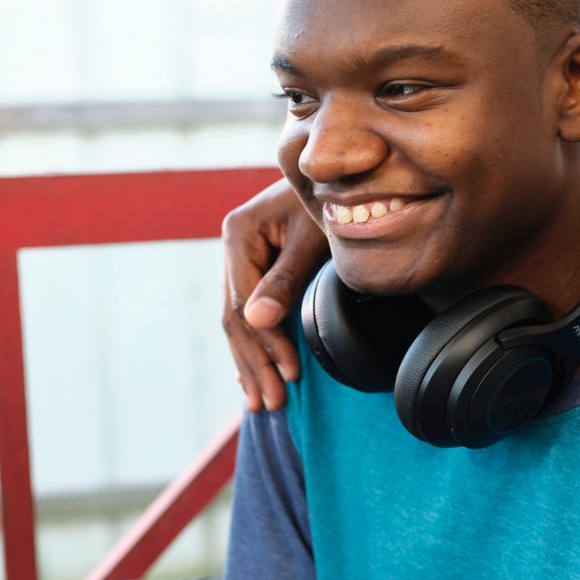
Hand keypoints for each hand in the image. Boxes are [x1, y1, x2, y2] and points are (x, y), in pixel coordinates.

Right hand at [221, 179, 328, 410]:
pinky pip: (247, 314)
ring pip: (238, 322)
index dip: (266, 343)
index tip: (289, 373)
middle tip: (271, 403)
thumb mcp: (313, 239)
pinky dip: (252, 346)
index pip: (243, 303)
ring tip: (263, 402)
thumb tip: (256, 321)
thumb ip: (286, 279)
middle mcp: (233, 246)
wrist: (346, 177)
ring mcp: (241, 258)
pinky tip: (252, 375)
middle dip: (255, 364)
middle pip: (235, 318)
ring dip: (251, 364)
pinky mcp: (256, 268)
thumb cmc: (336, 199)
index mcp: (238, 234)